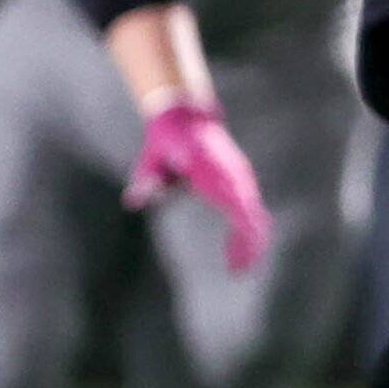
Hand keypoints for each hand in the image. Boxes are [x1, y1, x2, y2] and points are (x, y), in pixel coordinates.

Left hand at [124, 97, 269, 273]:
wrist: (183, 115)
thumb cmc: (165, 140)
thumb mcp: (150, 160)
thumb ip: (145, 180)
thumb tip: (134, 199)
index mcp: (218, 175)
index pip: (241, 211)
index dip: (241, 238)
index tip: (235, 261)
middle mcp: (236, 176)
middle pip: (253, 219)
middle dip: (248, 247)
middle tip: (237, 273)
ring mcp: (240, 177)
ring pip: (254, 215)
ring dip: (248, 241)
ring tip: (237, 267)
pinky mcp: (238, 178)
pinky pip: (248, 208)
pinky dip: (245, 228)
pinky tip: (235, 247)